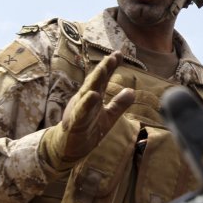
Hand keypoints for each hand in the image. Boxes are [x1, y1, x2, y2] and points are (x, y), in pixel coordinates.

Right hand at [38, 52, 134, 169]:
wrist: (69, 148)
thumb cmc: (88, 129)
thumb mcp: (108, 116)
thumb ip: (119, 104)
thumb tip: (132, 90)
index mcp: (92, 96)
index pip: (102, 79)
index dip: (110, 67)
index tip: (118, 54)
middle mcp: (84, 99)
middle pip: (94, 81)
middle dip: (103, 69)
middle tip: (112, 57)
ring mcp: (78, 110)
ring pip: (87, 92)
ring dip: (95, 80)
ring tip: (104, 69)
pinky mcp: (75, 123)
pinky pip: (81, 112)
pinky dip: (86, 104)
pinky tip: (93, 95)